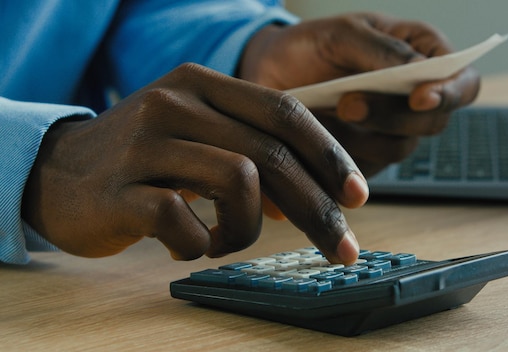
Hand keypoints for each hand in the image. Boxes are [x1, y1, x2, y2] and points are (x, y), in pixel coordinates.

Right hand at [21, 63, 366, 263]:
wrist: (56, 174)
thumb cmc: (141, 160)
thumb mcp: (197, 136)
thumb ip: (249, 152)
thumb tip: (310, 196)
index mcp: (203, 84)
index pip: (285, 112)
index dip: (330, 156)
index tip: (358, 196)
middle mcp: (177, 103)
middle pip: (272, 156)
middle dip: (317, 209)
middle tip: (341, 247)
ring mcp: (146, 144)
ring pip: (238, 184)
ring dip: (246, 228)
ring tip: (224, 240)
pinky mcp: (121, 189)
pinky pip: (185, 221)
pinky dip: (198, 244)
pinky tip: (185, 246)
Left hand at [239, 12, 479, 175]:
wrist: (269, 72)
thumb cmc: (312, 45)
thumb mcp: (343, 33)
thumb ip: (383, 50)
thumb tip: (422, 70)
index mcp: (422, 56)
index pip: (463, 81)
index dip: (450, 93)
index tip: (419, 97)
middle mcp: (413, 99)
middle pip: (433, 122)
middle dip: (392, 116)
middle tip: (349, 104)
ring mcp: (389, 131)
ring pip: (401, 147)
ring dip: (365, 137)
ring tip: (328, 115)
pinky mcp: (364, 157)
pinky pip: (366, 167)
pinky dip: (344, 154)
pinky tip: (320, 134)